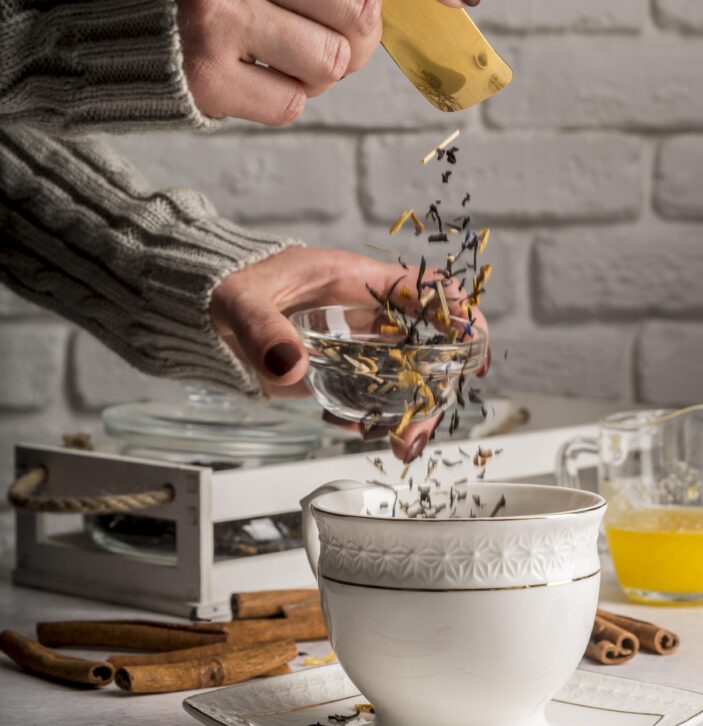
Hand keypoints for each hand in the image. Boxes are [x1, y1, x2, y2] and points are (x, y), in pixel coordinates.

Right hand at [173, 0, 480, 125]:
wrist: (84, 2)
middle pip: (364, 8)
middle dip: (360, 31)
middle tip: (319, 26)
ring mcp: (215, 13)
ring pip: (336, 65)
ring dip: (321, 69)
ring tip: (272, 47)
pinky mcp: (205, 76)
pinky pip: (295, 106)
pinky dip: (284, 99)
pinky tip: (244, 72)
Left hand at [210, 247, 488, 461]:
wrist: (208, 307)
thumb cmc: (228, 286)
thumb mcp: (239, 299)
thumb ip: (261, 328)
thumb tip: (289, 364)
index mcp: (358, 280)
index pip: (425, 287)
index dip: (458, 312)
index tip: (473, 346)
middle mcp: (370, 313)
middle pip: (428, 343)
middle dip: (437, 386)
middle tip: (420, 427)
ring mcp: (360, 344)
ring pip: (410, 374)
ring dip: (416, 410)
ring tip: (402, 445)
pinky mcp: (345, 369)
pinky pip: (379, 393)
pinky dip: (383, 418)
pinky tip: (369, 435)